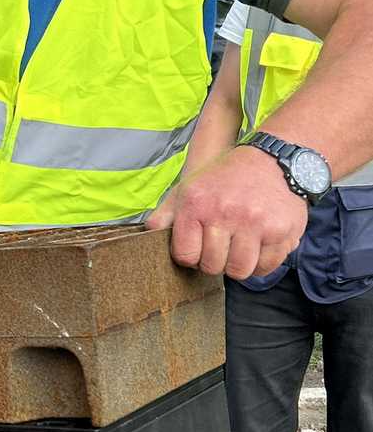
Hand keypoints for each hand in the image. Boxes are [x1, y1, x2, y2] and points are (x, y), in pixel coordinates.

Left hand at [146, 146, 307, 278]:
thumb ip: (167, 214)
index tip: (199, 246)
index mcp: (197, 204)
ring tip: (239, 247)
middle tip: (222, 245)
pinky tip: (258, 246)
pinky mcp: (282, 230)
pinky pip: (266, 267)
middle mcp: (226, 212)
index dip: (192, 256)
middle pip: (213, 267)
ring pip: (240, 271)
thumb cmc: (225, 179)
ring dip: (238, 265)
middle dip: (215, 261)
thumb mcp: (190, 188)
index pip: (186, 256)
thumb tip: (150, 234)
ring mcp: (256, 222)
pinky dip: (261, 263)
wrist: (272, 159)